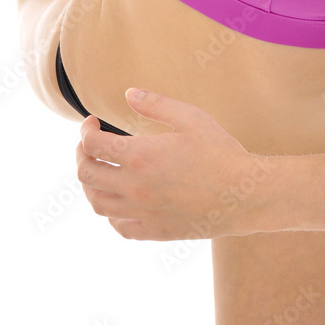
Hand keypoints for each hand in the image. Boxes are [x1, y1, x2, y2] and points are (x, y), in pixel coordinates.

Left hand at [75, 89, 275, 239]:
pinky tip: (119, 202)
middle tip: (88, 144)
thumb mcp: (191, 117)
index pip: (92, 145)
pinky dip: (110, 213)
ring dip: (89, 185)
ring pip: (96, 203)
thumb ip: (156, 104)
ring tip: (98, 171)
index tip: (92, 123)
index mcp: (140, 156)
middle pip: (86, 174)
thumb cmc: (221, 152)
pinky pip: (119, 226)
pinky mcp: (155, 230)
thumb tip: (129, 93)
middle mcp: (134, 187)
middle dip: (81, 155)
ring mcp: (142, 212)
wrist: (244, 195)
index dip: (85, 131)